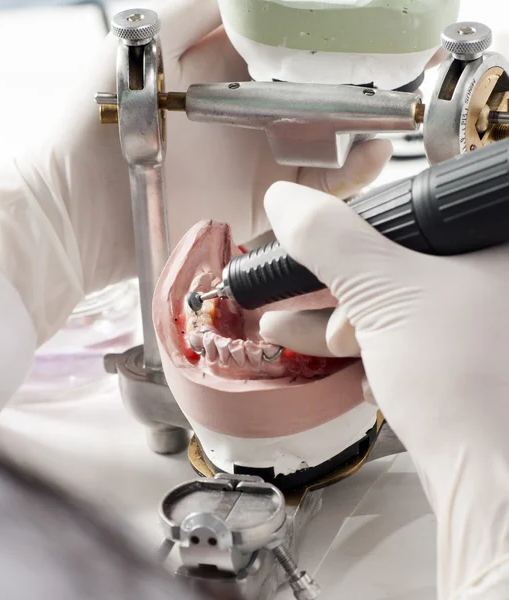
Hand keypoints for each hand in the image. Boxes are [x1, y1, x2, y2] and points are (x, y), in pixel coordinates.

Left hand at [0, 0, 391, 345]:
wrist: (77, 211)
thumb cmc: (94, 124)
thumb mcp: (140, 48)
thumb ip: (192, 13)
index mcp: (219, 76)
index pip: (285, 52)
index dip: (325, 45)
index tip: (362, 36)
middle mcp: (242, 120)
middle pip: (312, 101)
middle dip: (354, 90)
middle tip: (392, 80)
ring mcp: (251, 164)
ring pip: (320, 146)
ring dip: (359, 134)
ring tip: (388, 121)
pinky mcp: (255, 207)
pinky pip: (308, 193)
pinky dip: (342, 178)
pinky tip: (367, 158)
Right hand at [259, 181, 508, 597]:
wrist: (489, 484)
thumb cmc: (465, 386)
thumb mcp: (384, 294)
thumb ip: (330, 240)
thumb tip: (287, 202)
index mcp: (491, 244)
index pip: (413, 210)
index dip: (356, 225)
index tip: (316, 241)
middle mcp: (490, 282)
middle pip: (395, 262)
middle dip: (339, 290)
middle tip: (298, 293)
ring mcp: (478, 326)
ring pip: (394, 306)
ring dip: (340, 323)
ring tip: (289, 328)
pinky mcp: (463, 362)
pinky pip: (403, 339)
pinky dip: (370, 350)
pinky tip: (348, 366)